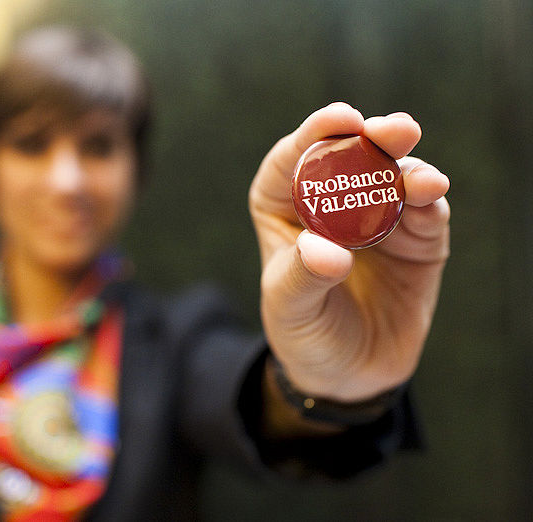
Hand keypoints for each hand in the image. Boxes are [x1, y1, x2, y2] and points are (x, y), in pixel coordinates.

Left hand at [249, 102, 449, 401]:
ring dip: (410, 168)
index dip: (316, 134)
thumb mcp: (291, 308)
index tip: (341, 121)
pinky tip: (431, 193)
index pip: (294, 160)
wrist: (348, 375)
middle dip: (374, 137)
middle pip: (351, 157)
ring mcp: (379, 218)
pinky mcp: (417, 240)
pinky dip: (429, 200)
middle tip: (392, 131)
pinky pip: (425, 212)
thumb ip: (304, 276)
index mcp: (285, 207)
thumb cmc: (305, 332)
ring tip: (420, 178)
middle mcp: (333, 204)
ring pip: (395, 177)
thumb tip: (328, 251)